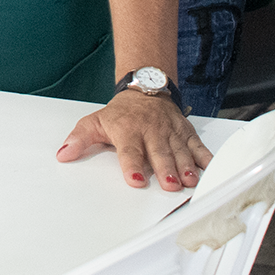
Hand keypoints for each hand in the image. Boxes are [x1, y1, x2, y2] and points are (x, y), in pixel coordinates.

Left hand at [57, 90, 210, 191]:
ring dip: (186, 166)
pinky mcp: (185, 132)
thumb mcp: (94, 122)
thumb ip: (79, 139)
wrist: (145, 90)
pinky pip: (197, 145)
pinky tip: (211, 169)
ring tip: (190, 181)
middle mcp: (151, 131)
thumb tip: (63, 153)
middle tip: (170, 184)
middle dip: (165, 169)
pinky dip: (205, 157)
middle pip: (159, 153)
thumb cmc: (120, 113)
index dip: (131, 165)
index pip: (129, 150)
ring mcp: (170, 132)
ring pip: (180, 150)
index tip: (135, 180)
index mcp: (127, 131)